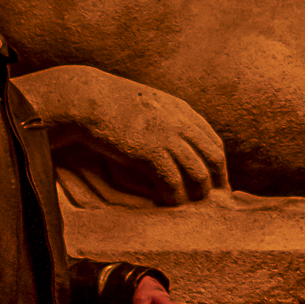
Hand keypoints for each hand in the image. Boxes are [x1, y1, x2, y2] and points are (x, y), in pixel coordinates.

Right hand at [15, 66, 229, 204]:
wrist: (86, 99)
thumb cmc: (110, 104)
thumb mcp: (148, 104)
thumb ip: (166, 119)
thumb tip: (174, 140)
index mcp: (182, 111)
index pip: (213, 141)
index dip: (218, 166)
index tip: (218, 183)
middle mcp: (180, 123)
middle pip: (213, 157)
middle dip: (217, 181)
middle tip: (213, 201)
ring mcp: (166, 137)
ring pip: (198, 172)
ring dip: (198, 193)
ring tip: (191, 205)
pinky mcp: (149, 152)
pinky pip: (172, 182)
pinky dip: (175, 196)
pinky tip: (170, 203)